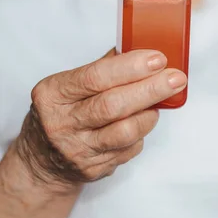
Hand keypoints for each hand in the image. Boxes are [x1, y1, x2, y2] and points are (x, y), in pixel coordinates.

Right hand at [15, 49, 186, 191]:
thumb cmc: (62, 112)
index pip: (95, 77)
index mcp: (53, 94)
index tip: (157, 59)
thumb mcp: (68, 85)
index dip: (130, 67)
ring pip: (125, 132)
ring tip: (158, 104)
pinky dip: (141, 134)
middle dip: (150, 89)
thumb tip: (140, 48)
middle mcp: (61, 123)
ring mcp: (76, 150)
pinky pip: (128, 150)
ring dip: (149, 115)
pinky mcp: (92, 169)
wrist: (41, 161)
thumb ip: (102, 67)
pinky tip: (139, 124)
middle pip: (113, 105)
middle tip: (175, 79)